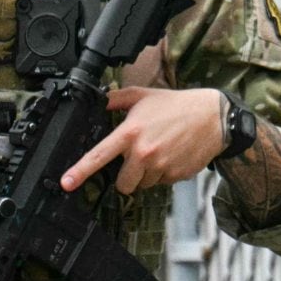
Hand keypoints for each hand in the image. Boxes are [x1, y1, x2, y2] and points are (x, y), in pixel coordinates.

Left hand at [59, 86, 226, 194]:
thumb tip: (98, 99)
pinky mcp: (175, 176)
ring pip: (143, 184)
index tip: (67, 183)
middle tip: (138, 159)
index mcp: (130, 133)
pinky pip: (161, 183)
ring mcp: (160, 167)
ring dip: (147, 174)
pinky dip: (164, 174)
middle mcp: (143, 152)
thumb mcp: (142, 96)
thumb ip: (115, 99)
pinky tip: (172, 156)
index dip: (80, 171)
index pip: (99, 156)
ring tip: (159, 152)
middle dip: (127, 176)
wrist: (213, 118)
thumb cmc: (177, 106)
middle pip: (123, 183)